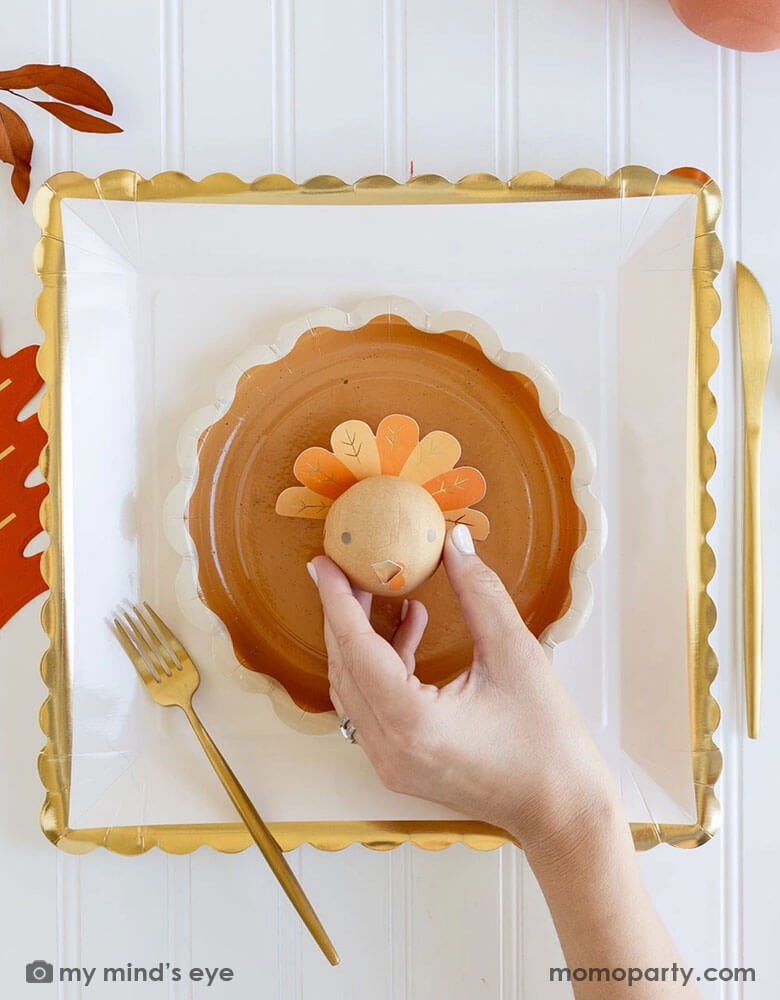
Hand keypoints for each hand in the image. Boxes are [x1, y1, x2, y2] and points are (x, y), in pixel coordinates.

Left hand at [308, 523, 619, 854]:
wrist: (563, 811)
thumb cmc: (548, 744)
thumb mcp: (516, 656)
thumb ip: (480, 593)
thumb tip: (454, 542)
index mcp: (412, 723)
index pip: (356, 648)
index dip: (337, 599)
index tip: (324, 560)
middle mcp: (389, 748)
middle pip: (346, 667)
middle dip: (345, 613)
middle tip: (351, 565)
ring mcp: (390, 762)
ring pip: (354, 686)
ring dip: (362, 638)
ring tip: (381, 589)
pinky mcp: (400, 763)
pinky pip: (372, 704)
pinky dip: (381, 664)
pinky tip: (409, 627)